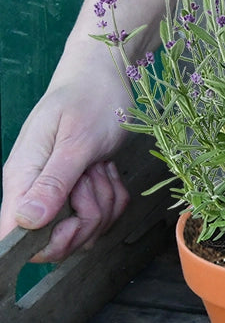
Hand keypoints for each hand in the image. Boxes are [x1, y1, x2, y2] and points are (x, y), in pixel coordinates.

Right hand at [0, 77, 130, 261]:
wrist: (106, 79)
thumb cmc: (89, 101)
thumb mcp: (76, 142)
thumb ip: (53, 182)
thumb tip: (26, 221)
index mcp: (23, 177)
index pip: (13, 232)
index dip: (45, 243)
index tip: (71, 227)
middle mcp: (36, 190)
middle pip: (61, 239)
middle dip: (89, 218)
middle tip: (93, 178)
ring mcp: (60, 193)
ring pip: (88, 228)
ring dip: (105, 201)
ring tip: (99, 167)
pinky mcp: (82, 192)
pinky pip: (105, 214)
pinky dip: (114, 194)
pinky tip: (107, 170)